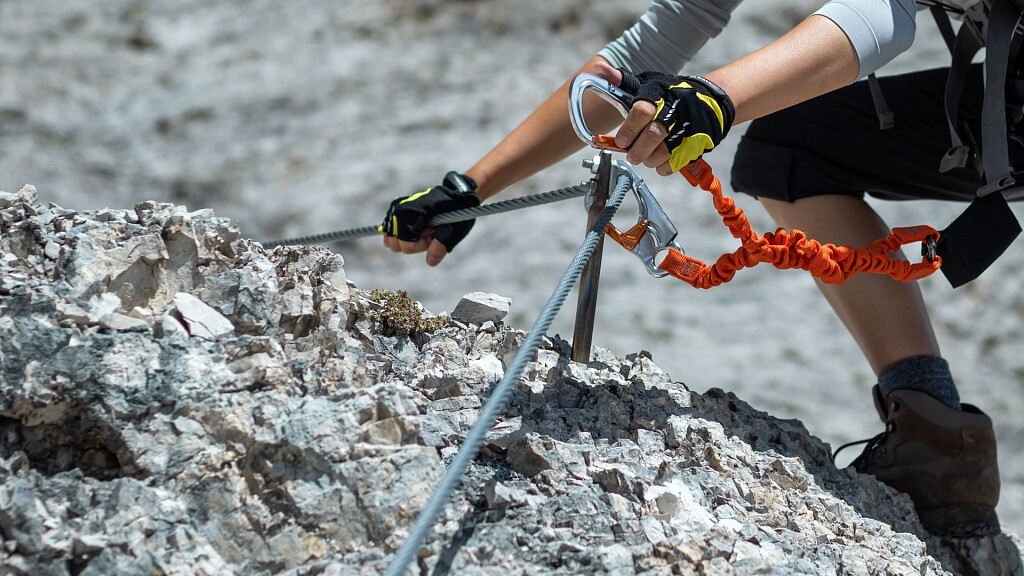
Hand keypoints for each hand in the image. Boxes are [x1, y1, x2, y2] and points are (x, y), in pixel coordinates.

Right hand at [380, 171, 479, 265]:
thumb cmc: (457, 211)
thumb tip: (430, 261)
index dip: (422, 245)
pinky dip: (403, 235)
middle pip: (395, 245)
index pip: (406, 245)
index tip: (434, 234)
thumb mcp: (456, 229)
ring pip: (391, 241)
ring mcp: (395, 210)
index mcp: (409, 212)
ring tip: (426, 228)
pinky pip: (390, 233)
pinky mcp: (395, 212)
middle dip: (414, 243)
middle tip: (431, 231)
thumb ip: (442, 245)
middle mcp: (398, 209)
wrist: (456, 194)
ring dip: (408, 240)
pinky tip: (418, 227)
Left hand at [593, 62, 733, 174]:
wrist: (709, 101)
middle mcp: (672, 112)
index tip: (621, 141)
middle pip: (654, 135)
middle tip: (631, 155)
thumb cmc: (669, 94)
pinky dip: (662, 166)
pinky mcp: (693, 145)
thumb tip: (598, 68)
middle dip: (638, 150)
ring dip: (649, 159)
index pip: (642, 111)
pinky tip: (659, 159)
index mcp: (658, 95)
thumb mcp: (647, 83)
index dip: (629, 128)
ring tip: (643, 156)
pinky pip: (673, 164)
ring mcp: (685, 129)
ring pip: (663, 152)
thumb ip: (621, 80)